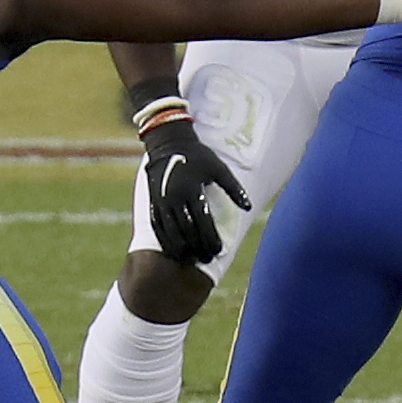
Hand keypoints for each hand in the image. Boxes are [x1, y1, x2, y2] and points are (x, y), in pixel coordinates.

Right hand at [134, 110, 250, 269]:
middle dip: (198, 247)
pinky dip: (165, 241)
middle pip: (187, 231)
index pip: (203, 222)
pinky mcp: (153, 202)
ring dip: (181, 248)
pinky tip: (173, 250)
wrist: (168, 143)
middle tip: (207, 259)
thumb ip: (234, 188)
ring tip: (190, 259)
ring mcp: (162, 201)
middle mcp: (175, 198)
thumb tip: (248, 207)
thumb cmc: (198, 155)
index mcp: (192, 190)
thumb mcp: (219, 168)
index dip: (211, 239)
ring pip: (171, 232)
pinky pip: (157, 227)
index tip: (219, 251)